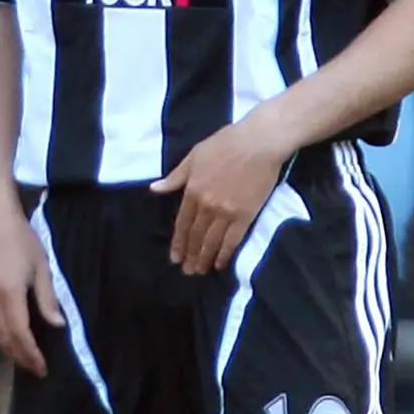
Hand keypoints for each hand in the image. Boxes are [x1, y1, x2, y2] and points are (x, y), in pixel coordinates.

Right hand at [0, 195, 60, 375]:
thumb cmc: (21, 240)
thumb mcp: (41, 267)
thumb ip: (47, 298)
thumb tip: (57, 325)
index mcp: (9, 296)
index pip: (20, 335)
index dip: (31, 354)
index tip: (43, 367)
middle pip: (5, 339)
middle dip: (20, 357)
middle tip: (36, 369)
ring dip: (8, 350)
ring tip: (24, 359)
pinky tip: (8, 340)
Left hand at [151, 114, 291, 273]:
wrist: (258, 142)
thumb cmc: (226, 143)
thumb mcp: (194, 156)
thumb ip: (175, 176)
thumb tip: (154, 189)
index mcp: (192, 191)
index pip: (182, 223)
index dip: (178, 242)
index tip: (175, 257)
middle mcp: (206, 206)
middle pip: (195, 236)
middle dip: (190, 255)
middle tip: (186, 271)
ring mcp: (226, 212)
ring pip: (211, 242)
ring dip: (204, 258)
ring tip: (199, 271)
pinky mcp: (245, 215)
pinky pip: (232, 240)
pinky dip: (225, 254)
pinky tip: (220, 265)